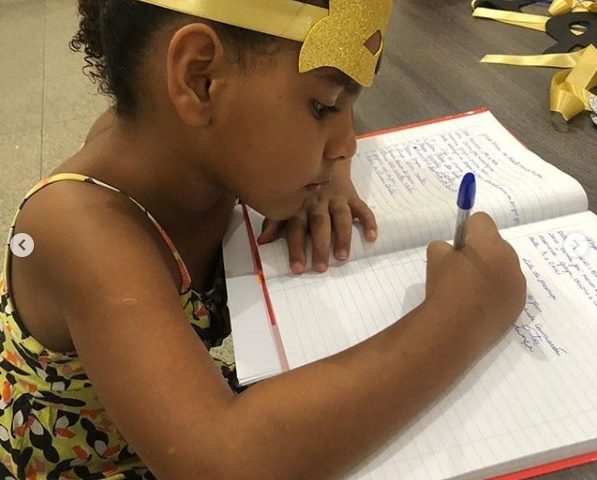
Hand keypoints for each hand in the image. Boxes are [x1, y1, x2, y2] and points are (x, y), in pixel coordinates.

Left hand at [257, 160, 377, 273]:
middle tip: (321, 268)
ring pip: (340, 217)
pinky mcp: (352, 195)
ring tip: (342, 256)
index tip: (298, 268)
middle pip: (319, 225)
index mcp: (299, 206)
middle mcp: (317, 202)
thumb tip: (262, 242)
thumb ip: (273, 222)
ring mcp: (336, 198)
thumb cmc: (300, 187)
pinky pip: (362, 208)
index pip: (296, 229)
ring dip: (342, 237)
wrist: (321, 157)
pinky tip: (372, 237)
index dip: (296, 248)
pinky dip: (368, 222)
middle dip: (320, 247)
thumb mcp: (285, 202)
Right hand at [424, 212, 526, 347]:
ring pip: (504, 268)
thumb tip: (452, 253)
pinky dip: (495, 293)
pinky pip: (508, 289)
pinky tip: (479, 306)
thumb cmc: (444, 287)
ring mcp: (517, 284)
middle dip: (481, 252)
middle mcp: (510, 259)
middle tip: (460, 271)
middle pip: (496, 244)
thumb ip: (444, 246)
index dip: (467, 230)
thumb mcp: (434, 257)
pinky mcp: (518, 305)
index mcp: (489, 243)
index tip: (457, 247)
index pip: (482, 220)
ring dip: (490, 272)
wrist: (454, 328)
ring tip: (469, 292)